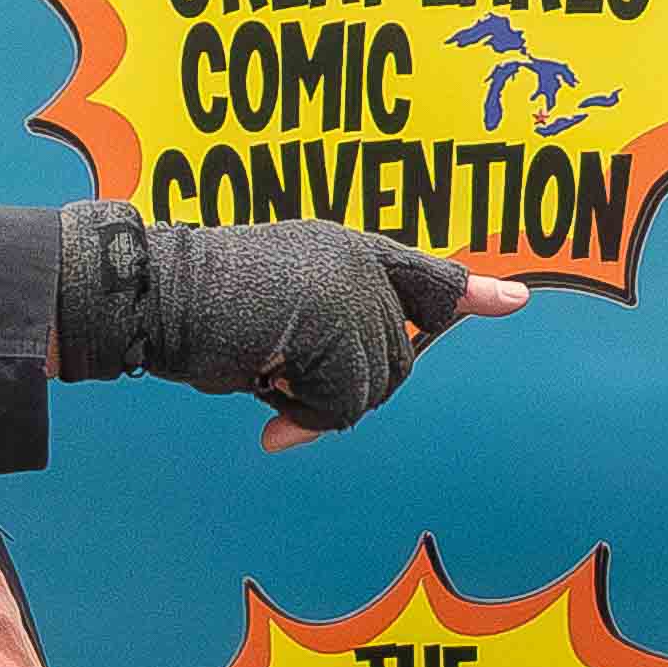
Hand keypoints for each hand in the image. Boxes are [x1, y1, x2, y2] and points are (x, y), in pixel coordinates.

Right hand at [58, 204, 525, 441]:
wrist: (154, 294)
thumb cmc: (202, 308)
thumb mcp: (286, 307)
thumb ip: (338, 328)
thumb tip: (379, 379)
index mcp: (348, 250)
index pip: (426, 274)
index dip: (468, 294)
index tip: (513, 300)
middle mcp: (360, 264)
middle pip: (400, 358)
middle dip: (347, 386)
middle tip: (280, 368)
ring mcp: (352, 292)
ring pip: (375, 386)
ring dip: (320, 400)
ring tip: (266, 365)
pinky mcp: (337, 325)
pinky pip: (345, 404)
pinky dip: (306, 416)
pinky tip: (266, 387)